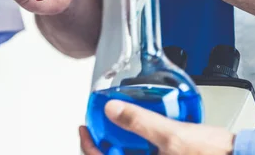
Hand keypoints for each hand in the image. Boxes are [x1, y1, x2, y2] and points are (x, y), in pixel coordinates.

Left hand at [80, 101, 234, 154]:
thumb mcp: (171, 135)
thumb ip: (139, 121)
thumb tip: (111, 109)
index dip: (87, 145)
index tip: (83, 128)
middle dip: (104, 142)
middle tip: (98, 123)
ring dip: (121, 143)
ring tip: (118, 123)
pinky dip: (138, 145)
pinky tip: (143, 131)